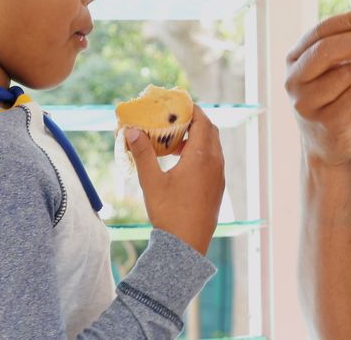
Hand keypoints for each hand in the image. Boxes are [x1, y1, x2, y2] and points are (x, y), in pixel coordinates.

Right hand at [127, 106, 224, 255]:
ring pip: (212, 147)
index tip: (177, 103)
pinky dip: (200, 153)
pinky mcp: (217, 188)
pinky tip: (180, 163)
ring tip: (173, 142)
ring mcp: (218, 176)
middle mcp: (215, 163)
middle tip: (173, 119)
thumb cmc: (170, 213)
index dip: (191, 109)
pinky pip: (212, 161)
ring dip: (196, 138)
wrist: (186, 246)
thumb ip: (143, 154)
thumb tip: (132, 131)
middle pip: (209, 131)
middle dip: (193, 121)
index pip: (202, 121)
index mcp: (202, 156)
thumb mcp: (151, 182)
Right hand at [285, 7, 350, 167]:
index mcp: (294, 59)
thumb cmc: (334, 96)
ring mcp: (306, 103)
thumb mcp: (338, 67)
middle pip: (326, 50)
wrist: (326, 143)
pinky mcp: (325, 122)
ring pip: (346, 74)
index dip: (349, 20)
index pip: (320, 31)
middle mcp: (294, 80)